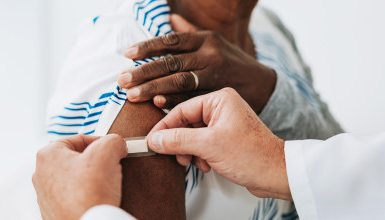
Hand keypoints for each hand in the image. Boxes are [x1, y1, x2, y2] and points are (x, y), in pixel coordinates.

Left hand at [32, 134, 127, 219]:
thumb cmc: (89, 195)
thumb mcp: (107, 153)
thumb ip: (113, 140)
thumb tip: (117, 144)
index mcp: (48, 155)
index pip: (78, 139)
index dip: (100, 142)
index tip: (112, 149)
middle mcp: (42, 174)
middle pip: (76, 159)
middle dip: (95, 161)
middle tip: (110, 166)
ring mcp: (46, 195)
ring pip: (75, 178)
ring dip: (92, 179)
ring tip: (105, 185)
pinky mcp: (54, 211)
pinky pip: (74, 196)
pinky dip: (86, 195)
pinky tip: (98, 198)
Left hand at [118, 15, 275, 112]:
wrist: (262, 84)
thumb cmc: (232, 62)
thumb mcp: (215, 42)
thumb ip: (191, 32)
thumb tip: (170, 18)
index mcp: (206, 40)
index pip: (171, 41)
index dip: (148, 47)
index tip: (127, 54)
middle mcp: (210, 55)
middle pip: (171, 62)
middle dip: (144, 72)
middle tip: (122, 80)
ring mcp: (215, 76)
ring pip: (179, 81)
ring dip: (153, 88)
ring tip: (132, 95)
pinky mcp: (217, 95)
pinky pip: (192, 99)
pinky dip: (174, 102)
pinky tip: (157, 104)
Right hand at [147, 88, 291, 199]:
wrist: (276, 174)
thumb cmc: (254, 155)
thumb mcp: (209, 146)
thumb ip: (178, 140)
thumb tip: (156, 139)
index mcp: (219, 100)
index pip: (181, 110)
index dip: (165, 127)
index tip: (152, 140)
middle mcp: (222, 108)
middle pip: (186, 123)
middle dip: (180, 143)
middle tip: (175, 155)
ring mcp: (224, 124)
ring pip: (193, 136)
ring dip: (190, 151)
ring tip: (195, 162)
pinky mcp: (225, 138)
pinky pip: (202, 144)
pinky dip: (200, 155)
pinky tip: (206, 164)